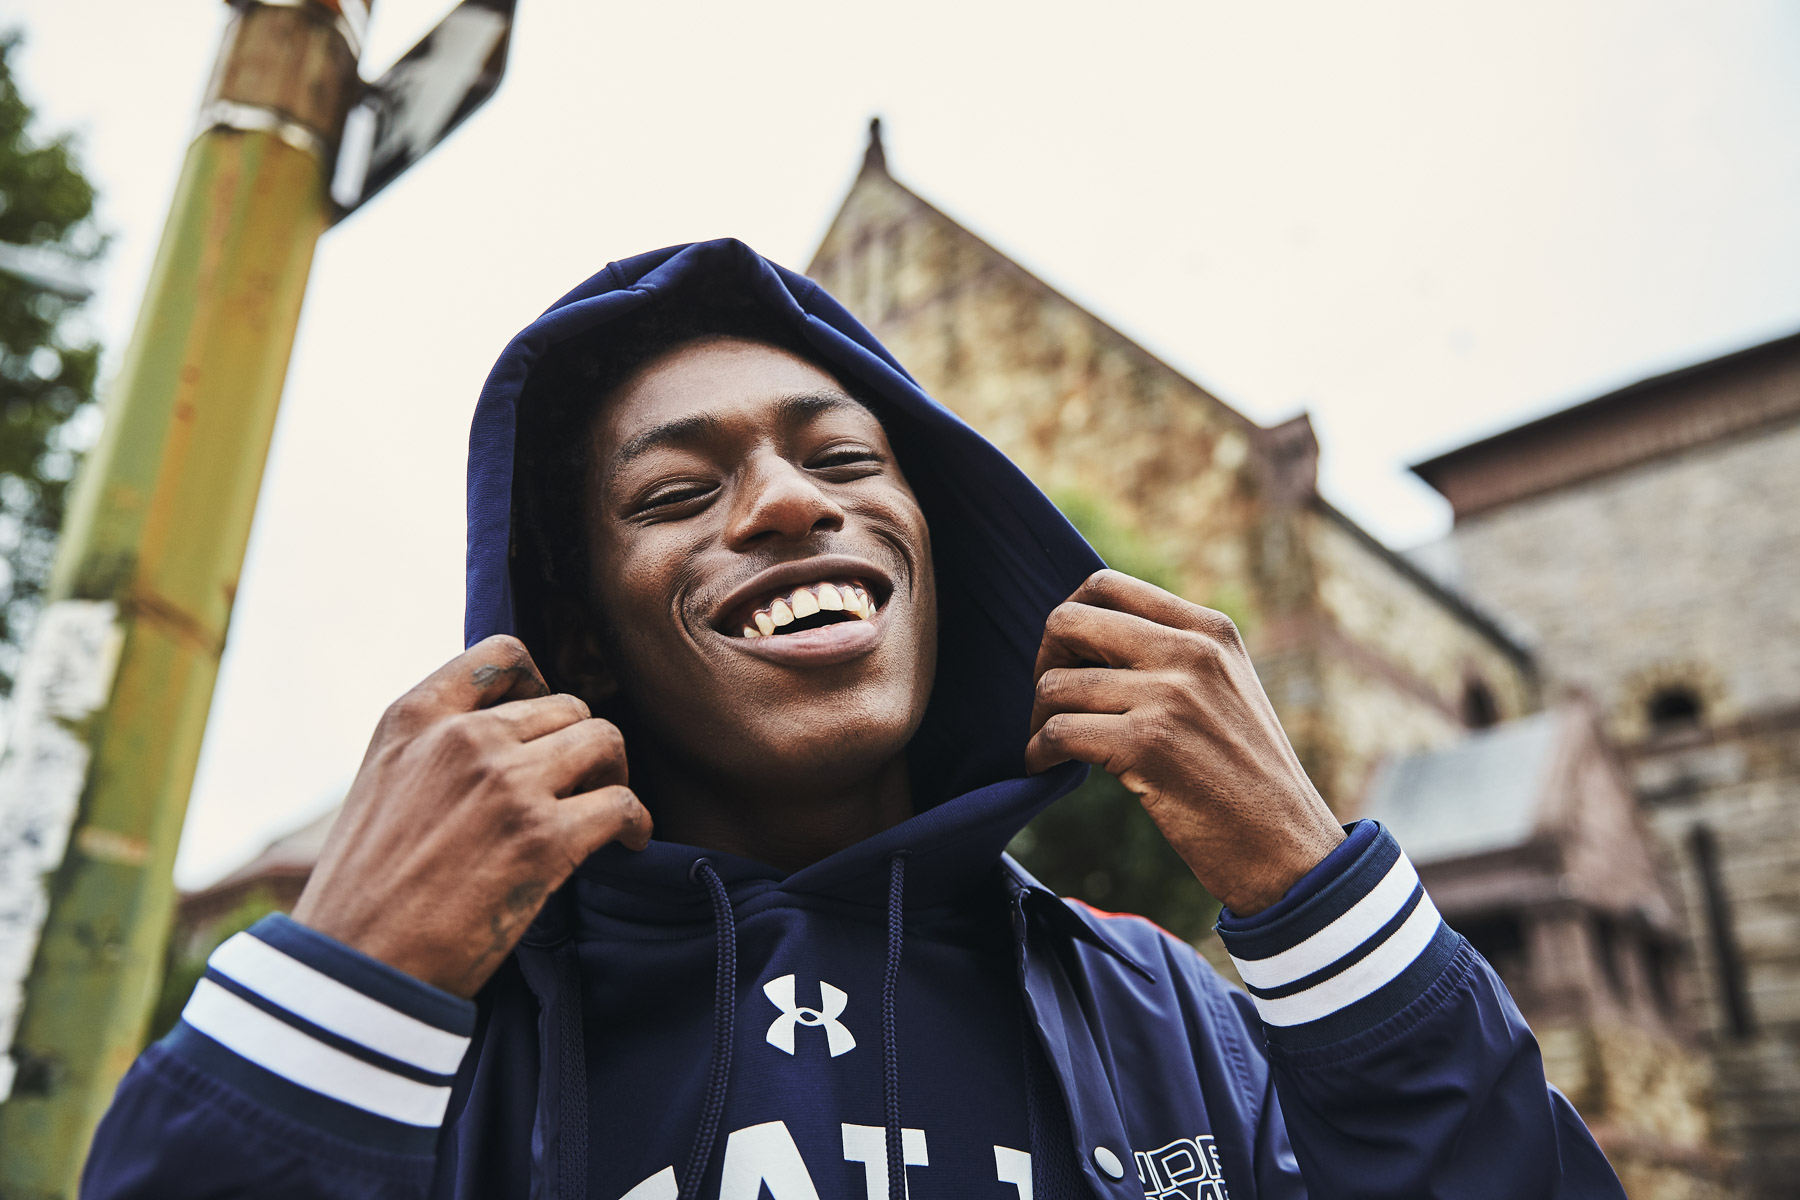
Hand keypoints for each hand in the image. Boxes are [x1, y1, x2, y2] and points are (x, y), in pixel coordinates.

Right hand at [293, 635, 651, 996]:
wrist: (355, 968)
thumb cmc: (364, 891)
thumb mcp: (381, 785)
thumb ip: (434, 748)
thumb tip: (504, 736)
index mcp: (413, 718)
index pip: (502, 656)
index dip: (540, 682)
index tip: (548, 723)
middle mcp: (463, 738)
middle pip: (566, 705)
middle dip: (580, 743)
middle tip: (582, 784)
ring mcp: (506, 784)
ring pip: (604, 741)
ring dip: (614, 774)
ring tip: (605, 806)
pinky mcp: (542, 839)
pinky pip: (622, 804)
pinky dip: (636, 823)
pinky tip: (627, 842)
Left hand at [1025, 570, 1343, 915]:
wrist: (1288, 849)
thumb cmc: (1248, 779)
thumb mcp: (1226, 690)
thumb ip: (1173, 656)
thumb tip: (1087, 641)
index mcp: (1209, 630)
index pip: (1106, 586)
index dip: (1070, 623)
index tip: (1067, 662)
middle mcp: (1191, 652)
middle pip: (1068, 622)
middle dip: (1043, 661)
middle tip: (1049, 703)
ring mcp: (1169, 697)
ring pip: (1055, 684)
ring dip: (1038, 720)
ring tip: (1050, 746)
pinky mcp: (1147, 746)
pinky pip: (1057, 733)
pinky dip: (1038, 754)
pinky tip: (1046, 768)